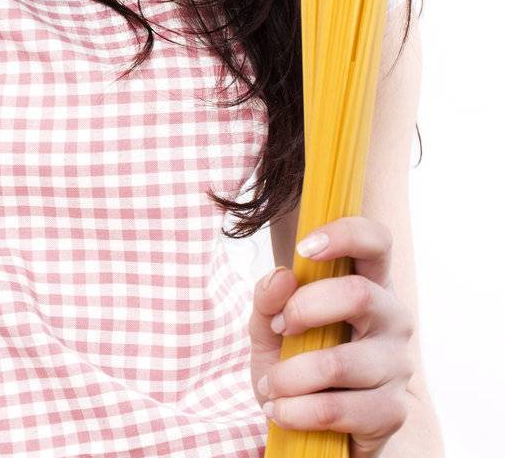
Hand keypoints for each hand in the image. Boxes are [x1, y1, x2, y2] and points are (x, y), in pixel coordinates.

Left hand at [248, 217, 416, 455]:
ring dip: (290, 376)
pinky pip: (338, 408)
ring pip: (340, 361)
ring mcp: (397, 366)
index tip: (303, 248)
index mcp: (369, 283)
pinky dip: (298, 411)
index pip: (376, 241)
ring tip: (270, 385)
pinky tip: (282, 412)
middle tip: (278, 328)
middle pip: (359, 294)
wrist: (317, 428)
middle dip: (304, 309)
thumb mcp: (269, 326)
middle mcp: (392, 318)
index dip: (345, 234)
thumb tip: (282, 277)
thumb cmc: (297, 362)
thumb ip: (267, 298)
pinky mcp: (392, 411)